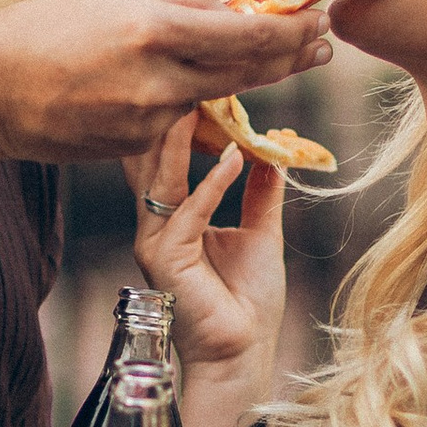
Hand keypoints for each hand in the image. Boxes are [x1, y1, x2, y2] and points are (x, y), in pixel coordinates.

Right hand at [0, 0, 331, 165]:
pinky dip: (194, 101)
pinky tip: (190, 84)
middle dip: (293, 55)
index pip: (251, 35)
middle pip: (250, 71)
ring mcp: (149, 122)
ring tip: (282, 57)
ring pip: (218, 98)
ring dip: (250, 77)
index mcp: (154, 31)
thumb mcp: (117, 3)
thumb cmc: (45, 33)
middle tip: (323, 40)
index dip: (296, 29)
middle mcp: (158, 80)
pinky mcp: (136, 149)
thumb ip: (185, 2)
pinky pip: (181, 122)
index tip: (322, 16)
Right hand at [126, 112, 285, 410]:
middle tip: (189, 74)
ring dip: (181, 138)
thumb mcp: (260, 231)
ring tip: (199, 99)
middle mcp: (155, 225)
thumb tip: (270, 150)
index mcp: (172, 217)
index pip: (168, 159)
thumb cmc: (247, 302)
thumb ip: (260, 191)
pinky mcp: (165, 259)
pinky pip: (188, 211)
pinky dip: (212, 182)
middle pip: (156, 160)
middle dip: (171, 119)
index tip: (201, 85)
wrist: (243, 352)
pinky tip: (232, 155)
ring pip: (164, 179)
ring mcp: (155, 241)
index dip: (182, 123)